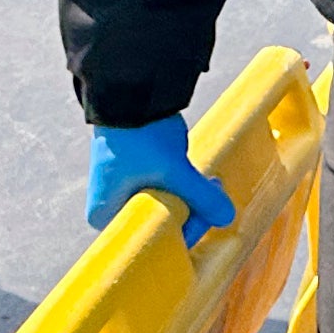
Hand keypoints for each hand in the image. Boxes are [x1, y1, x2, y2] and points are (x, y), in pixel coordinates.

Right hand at [85, 117, 236, 247]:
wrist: (132, 94)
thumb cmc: (140, 137)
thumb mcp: (173, 170)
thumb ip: (201, 196)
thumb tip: (227, 217)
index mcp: (106, 217)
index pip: (154, 238)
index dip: (187, 228)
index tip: (209, 212)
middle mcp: (110, 208)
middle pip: (162, 222)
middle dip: (193, 209)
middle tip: (213, 189)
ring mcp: (124, 190)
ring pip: (168, 205)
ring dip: (192, 195)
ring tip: (211, 181)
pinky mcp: (137, 174)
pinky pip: (166, 190)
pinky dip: (185, 185)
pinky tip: (201, 175)